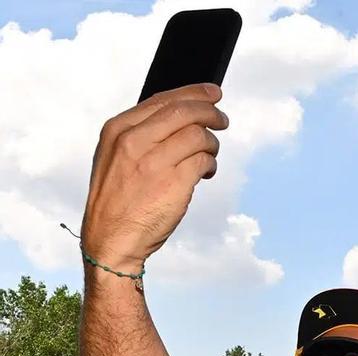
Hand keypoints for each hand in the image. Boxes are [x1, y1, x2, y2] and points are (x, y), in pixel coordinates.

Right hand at [82, 85, 227, 270]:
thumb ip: (142, 134)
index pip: (162, 100)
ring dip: (212, 144)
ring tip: (210, 155)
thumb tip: (181, 115)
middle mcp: (133, 141)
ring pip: (198, 135)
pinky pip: (205, 161)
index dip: (193, 93)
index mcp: (118, 130)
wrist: (111, 238)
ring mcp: (154, 161)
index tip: (212, 93)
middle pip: (184, 111)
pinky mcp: (174, 182)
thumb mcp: (116, 157)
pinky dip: (211, 164)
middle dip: (210, 112)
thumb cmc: (117, 200)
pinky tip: (206, 173)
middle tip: (223, 120)